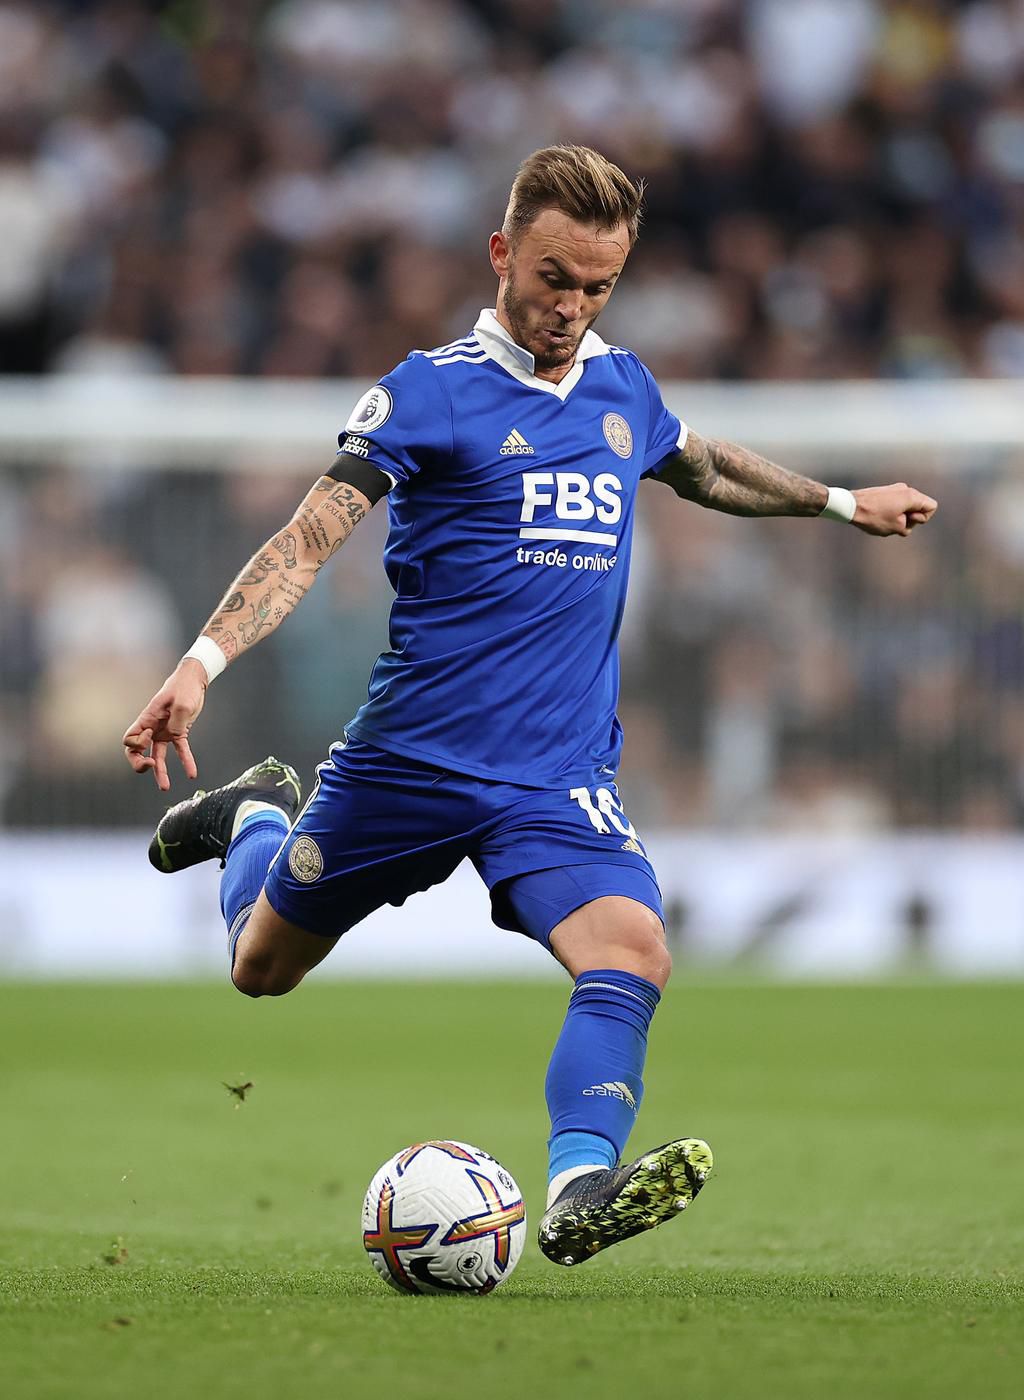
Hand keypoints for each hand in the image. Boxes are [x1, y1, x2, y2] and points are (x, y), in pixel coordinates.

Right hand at [122, 658, 207, 790]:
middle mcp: (152, 727)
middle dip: (139, 763)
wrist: (193, 681)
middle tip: (149, 767)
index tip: (150, 736)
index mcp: (146, 719)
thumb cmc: (183, 687)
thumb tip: (174, 736)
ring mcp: (164, 731)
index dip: (137, 744)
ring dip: (160, 772)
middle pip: (136, 751)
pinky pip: (180, 751)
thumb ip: (176, 721)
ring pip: (157, 756)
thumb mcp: (181, 703)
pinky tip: (192, 773)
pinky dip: (186, 762)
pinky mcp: (178, 733)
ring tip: (164, 787)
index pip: (129, 739)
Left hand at [852, 483, 937, 536]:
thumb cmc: (874, 517)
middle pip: (920, 506)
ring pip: (907, 505)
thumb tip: (905, 524)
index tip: (908, 520)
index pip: (932, 506)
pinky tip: (879, 517)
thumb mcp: (896, 527)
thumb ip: (908, 526)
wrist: (850, 506)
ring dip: (900, 516)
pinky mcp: (885, 491)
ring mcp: (894, 488)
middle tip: (895, 522)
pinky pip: (896, 503)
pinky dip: (892, 512)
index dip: (923, 518)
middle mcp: (905, 489)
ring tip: (885, 520)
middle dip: (911, 518)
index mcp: (911, 496)